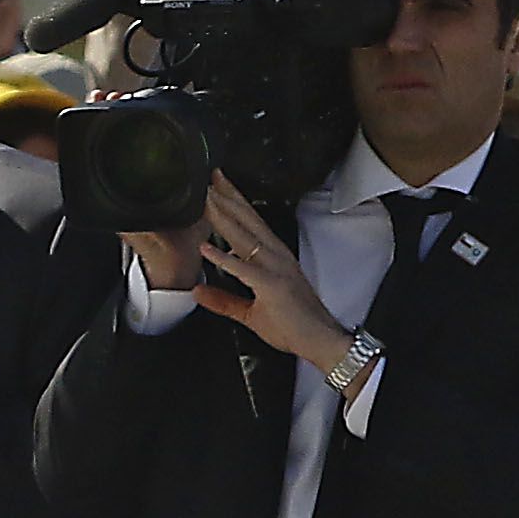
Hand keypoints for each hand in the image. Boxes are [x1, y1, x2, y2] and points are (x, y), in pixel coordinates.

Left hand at [189, 174, 345, 371]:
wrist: (320, 340)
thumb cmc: (294, 325)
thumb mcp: (250, 312)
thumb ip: (223, 301)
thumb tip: (199, 293)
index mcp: (273, 257)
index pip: (250, 223)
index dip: (234, 202)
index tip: (218, 185)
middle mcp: (275, 257)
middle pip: (247, 220)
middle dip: (227, 197)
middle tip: (209, 177)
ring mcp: (275, 269)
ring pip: (244, 236)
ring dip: (223, 215)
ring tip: (205, 198)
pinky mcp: (271, 286)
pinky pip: (244, 270)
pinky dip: (224, 258)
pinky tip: (206, 248)